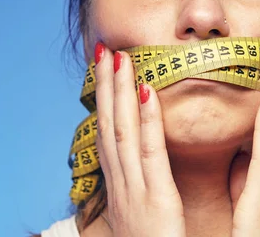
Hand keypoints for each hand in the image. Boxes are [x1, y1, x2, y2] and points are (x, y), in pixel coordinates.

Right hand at [94, 43, 186, 236]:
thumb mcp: (142, 210)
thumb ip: (143, 182)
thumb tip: (144, 157)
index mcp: (121, 184)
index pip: (111, 131)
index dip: (107, 97)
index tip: (107, 66)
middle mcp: (121, 181)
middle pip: (110, 124)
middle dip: (106, 84)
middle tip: (103, 48)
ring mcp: (134, 189)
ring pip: (123, 131)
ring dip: (120, 91)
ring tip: (119, 57)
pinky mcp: (155, 200)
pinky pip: (150, 154)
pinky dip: (146, 121)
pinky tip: (145, 92)